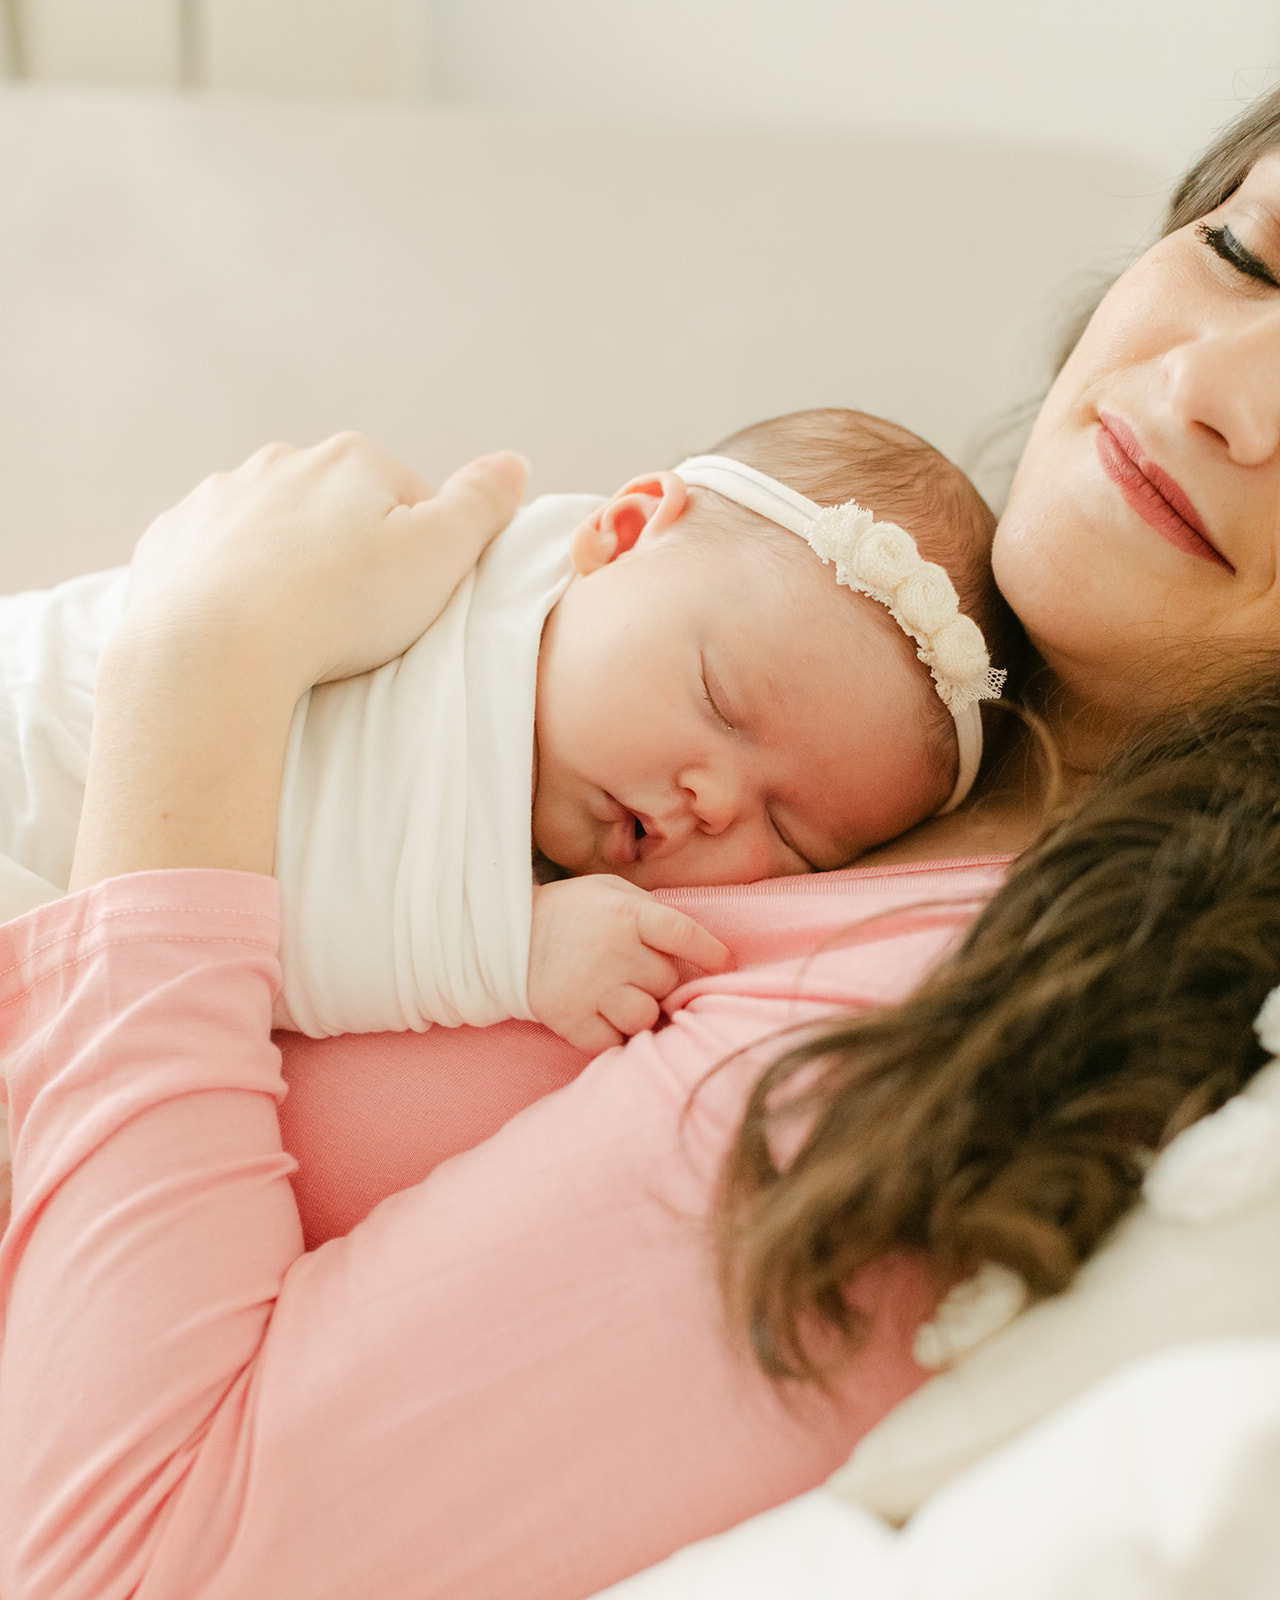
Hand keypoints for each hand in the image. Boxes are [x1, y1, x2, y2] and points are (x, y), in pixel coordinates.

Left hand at [125, 433, 528, 696]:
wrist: (213, 649)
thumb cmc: (339, 607)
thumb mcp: (440, 556)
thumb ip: (483, 505)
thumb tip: (514, 463)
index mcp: (352, 460)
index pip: (409, 501)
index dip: (421, 557)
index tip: (411, 605)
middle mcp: (280, 462)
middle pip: (338, 511)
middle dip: (350, 556)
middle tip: (358, 623)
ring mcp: (218, 499)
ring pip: (272, 532)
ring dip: (289, 568)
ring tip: (299, 632)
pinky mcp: (170, 543)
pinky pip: (213, 561)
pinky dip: (231, 588)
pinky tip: (244, 631)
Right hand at [528, 876, 732, 1055]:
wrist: (502, 937)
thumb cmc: (569, 912)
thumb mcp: (610, 891)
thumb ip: (650, 910)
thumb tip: (693, 943)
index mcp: (626, 914)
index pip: (684, 935)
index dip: (710, 952)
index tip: (724, 964)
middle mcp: (613, 951)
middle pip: (667, 983)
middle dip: (658, 982)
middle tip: (635, 973)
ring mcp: (591, 989)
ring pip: (645, 1017)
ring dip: (639, 1012)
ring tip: (619, 997)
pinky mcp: (571, 1020)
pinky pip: (613, 1043)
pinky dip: (612, 1036)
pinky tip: (599, 1017)